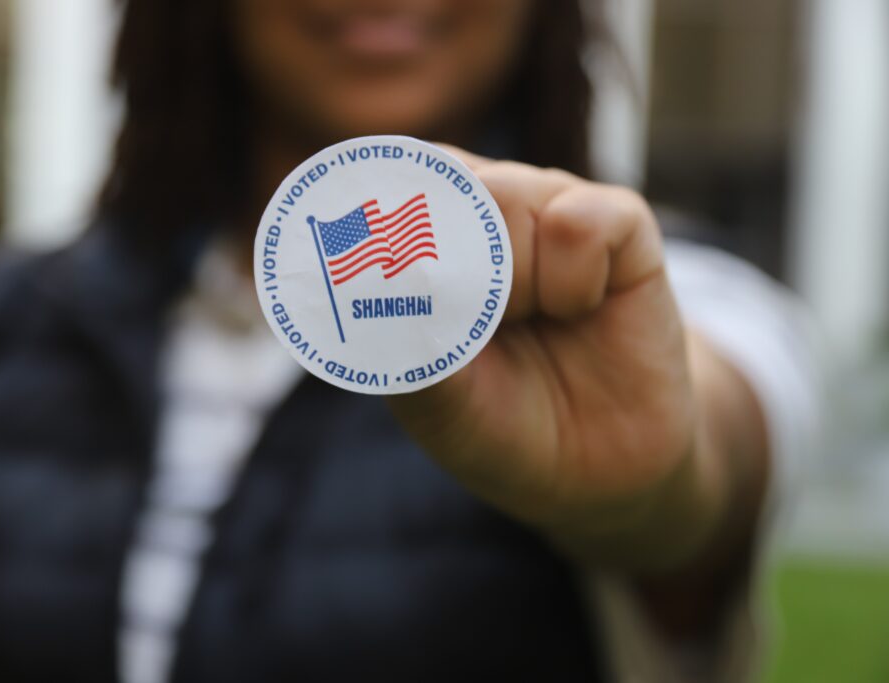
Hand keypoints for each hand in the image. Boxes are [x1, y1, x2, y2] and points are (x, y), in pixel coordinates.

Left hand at [387, 148, 763, 574]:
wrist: (596, 469)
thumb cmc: (500, 425)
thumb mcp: (437, 404)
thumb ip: (402, 343)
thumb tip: (365, 283)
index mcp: (428, 241)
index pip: (389, 187)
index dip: (382, 216)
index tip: (382, 267)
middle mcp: (488, 212)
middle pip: (447, 186)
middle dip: (450, 265)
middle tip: (476, 326)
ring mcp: (551, 210)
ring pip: (508, 197)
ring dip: (513, 281)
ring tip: (533, 322)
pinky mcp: (618, 224)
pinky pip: (584, 222)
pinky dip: (576, 279)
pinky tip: (580, 310)